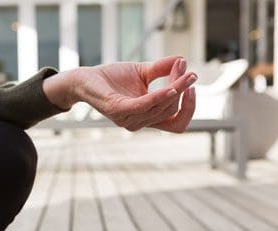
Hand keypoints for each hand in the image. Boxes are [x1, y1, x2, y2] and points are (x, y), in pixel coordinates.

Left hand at [65, 56, 196, 132]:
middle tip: (187, 69)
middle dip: (183, 89)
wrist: (85, 78)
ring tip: (182, 71)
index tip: (191, 82)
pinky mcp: (118, 110)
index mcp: (147, 117)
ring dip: (176, 89)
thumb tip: (183, 60)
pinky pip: (144, 106)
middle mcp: (139, 122)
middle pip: (172, 111)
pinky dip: (160, 97)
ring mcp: (128, 119)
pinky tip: (170, 87)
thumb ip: (162, 68)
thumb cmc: (112, 78)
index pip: (177, 123)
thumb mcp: (142, 72)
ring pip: (162, 109)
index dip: (189, 107)